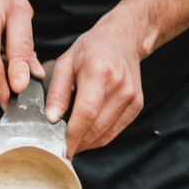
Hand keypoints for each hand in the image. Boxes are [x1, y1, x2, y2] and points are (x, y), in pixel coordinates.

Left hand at [44, 11, 144, 155]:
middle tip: (60, 148)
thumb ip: (57, 92)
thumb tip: (51, 119)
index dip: (72, 135)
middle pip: (96, 128)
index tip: (59, 150)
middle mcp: (119, 87)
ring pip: (106, 134)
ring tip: (71, 143)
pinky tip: (87, 135)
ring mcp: (131, 97)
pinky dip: (100, 138)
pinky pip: (115, 131)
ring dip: (87, 144)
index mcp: (99, 73)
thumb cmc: (91, 48)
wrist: (123, 38)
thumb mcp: (66, 62)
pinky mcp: (137, 104)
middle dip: (77, 143)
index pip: (86, 113)